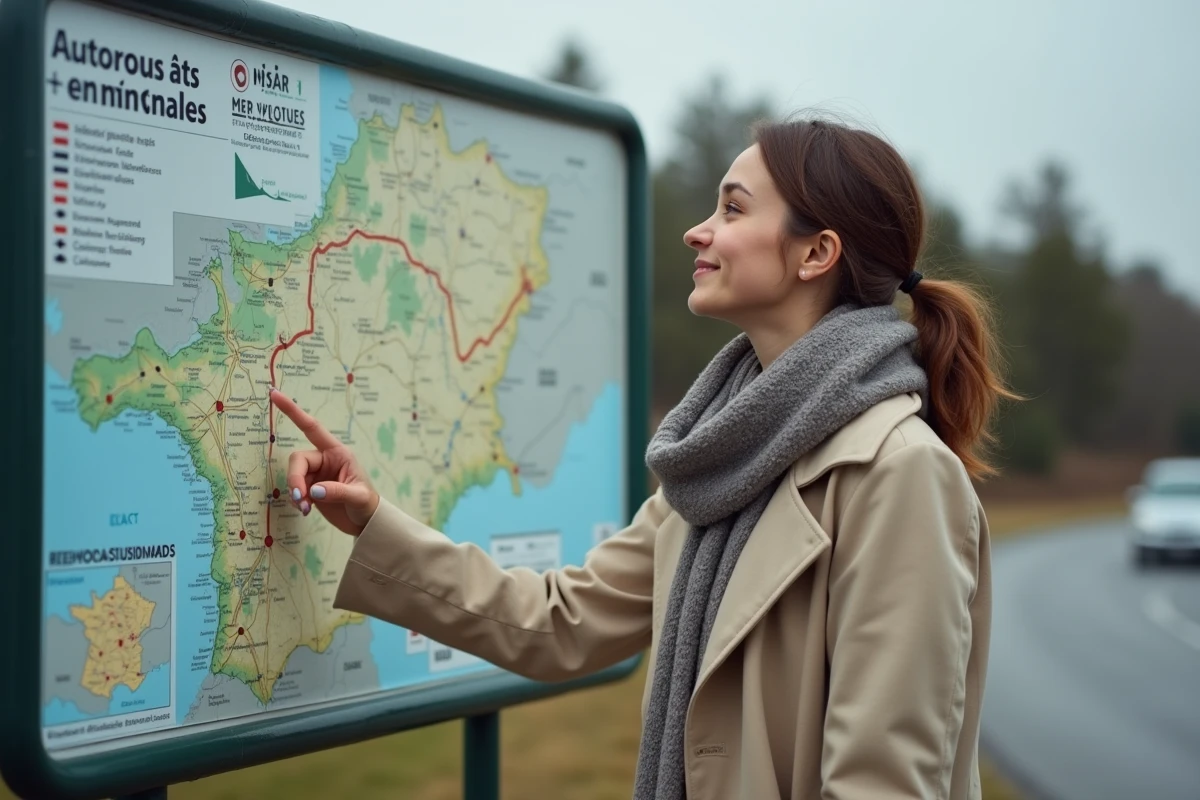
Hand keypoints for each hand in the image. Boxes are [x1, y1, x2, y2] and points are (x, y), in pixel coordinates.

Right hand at [269, 386, 379, 535]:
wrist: (365, 522)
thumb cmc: (367, 505)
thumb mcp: (358, 497)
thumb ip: (337, 492)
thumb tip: (312, 491)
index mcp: (338, 452)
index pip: (312, 427)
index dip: (293, 411)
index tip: (274, 394)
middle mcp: (325, 459)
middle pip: (298, 460)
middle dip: (295, 479)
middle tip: (300, 499)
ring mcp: (316, 473)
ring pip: (294, 475)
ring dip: (295, 493)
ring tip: (306, 509)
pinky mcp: (310, 488)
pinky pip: (294, 488)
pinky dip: (296, 499)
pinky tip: (306, 510)